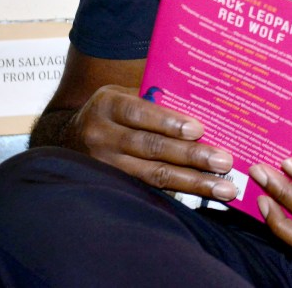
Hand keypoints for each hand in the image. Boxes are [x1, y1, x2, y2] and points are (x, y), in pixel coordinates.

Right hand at [67, 84, 237, 201]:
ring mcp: (103, 166)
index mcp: (109, 105)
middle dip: (191, 157)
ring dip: (192, 183)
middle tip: (224, 162)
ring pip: (152, 176)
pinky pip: (147, 191)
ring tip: (223, 189)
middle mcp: (102, 136)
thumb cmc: (113, 110)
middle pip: (151, 148)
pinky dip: (178, 194)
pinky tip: (202, 198)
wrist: (67, 138)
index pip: (140, 113)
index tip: (198, 130)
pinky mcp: (110, 187)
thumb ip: (154, 96)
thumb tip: (203, 98)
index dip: (169, 122)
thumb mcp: (124, 93)